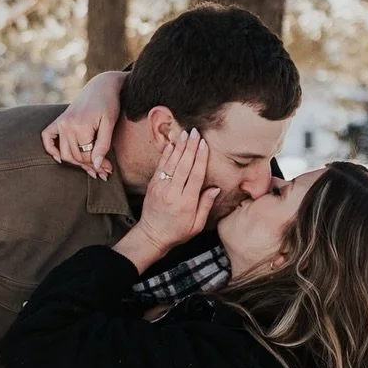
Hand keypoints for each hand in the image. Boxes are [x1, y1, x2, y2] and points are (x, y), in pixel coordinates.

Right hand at [41, 70, 124, 177]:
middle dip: (89, 166)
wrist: (102, 86)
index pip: (86, 156)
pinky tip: (59, 159)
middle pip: (75, 156)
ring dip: (76, 163)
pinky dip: (51, 149)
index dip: (98, 165)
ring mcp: (61, 122)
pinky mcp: (59, 120)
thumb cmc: (109, 104)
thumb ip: (103, 145)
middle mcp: (66, 125)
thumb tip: (97, 166)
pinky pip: (47, 137)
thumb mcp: (110, 124)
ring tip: (92, 169)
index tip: (109, 171)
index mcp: (79, 126)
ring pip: (64, 153)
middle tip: (104, 173)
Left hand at [129, 128, 217, 260]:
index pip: (195, 176)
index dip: (200, 159)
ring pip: (171, 164)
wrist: (151, 235)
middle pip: (183, 165)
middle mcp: (172, 193)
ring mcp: (161, 188)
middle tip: (196, 132)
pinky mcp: (153, 186)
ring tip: (185, 134)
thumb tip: (215, 188)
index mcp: (186, 202)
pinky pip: (161, 167)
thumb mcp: (196, 225)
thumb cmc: (177, 232)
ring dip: (179, 147)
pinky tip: (172, 145)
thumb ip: (205, 205)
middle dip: (190, 147)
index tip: (204, 145)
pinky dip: (166, 155)